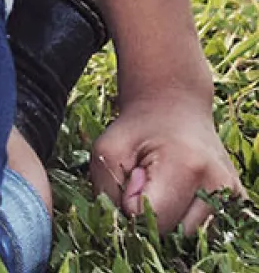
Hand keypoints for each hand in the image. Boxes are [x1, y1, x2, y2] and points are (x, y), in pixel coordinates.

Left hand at [90, 81, 238, 234]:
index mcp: (188, 167)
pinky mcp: (237, 203)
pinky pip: (203, 229)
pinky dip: (185, 217)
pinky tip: (179, 192)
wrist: (175, 109)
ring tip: (164, 186)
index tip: (133, 178)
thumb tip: (129, 224)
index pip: (153, 219)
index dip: (131, 205)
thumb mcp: (108, 151)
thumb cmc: (138, 130)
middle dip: (151, 216)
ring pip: (188, 235)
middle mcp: (220, 185)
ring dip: (169, 218)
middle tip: (147, 182)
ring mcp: (233, 196)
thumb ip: (109, 192)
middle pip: (174, 233)